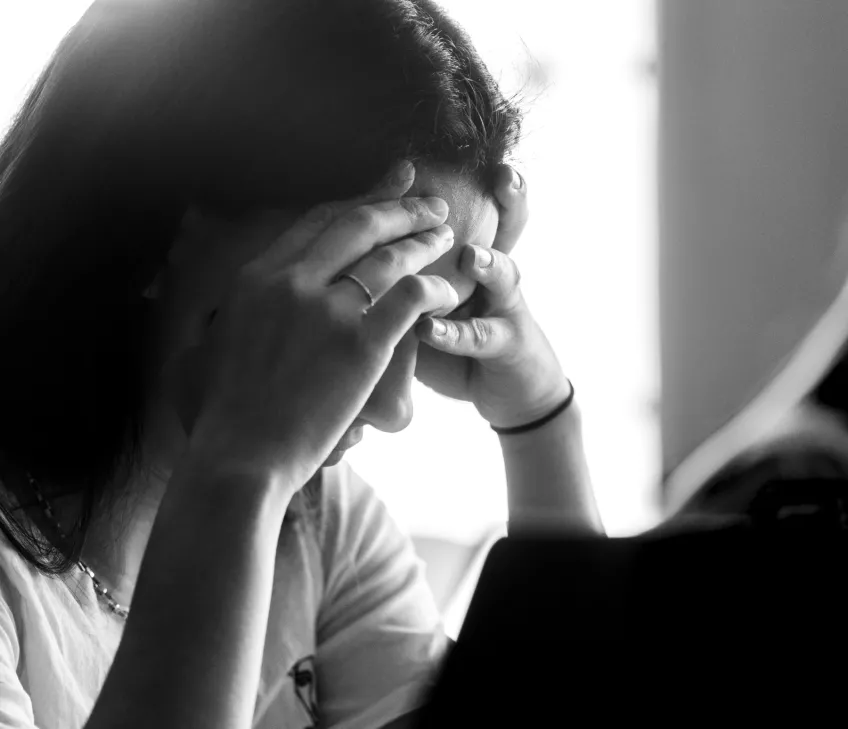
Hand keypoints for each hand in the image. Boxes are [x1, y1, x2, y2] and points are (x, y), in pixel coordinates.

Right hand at [161, 162, 459, 485]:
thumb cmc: (216, 417)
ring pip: (388, 257)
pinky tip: (446, 291)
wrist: (239, 459)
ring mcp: (328, 311)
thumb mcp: (200, 354)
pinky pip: (409, 300)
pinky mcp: (362, 346)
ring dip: (422, 240)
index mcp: (256, 277)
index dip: (358, 199)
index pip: (317, 222)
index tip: (386, 187)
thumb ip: (214, 324)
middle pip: (358, 225)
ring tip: (444, 235)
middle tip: (431, 202)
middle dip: (401, 207)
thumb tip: (217, 318)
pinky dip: (432, 289)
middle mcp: (293, 282)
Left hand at [413, 164, 570, 428]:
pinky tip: (432, 329)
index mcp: (470, 257)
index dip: (463, 183)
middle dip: (511, 201)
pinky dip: (457, 333)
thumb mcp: (421, 298)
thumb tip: (342, 248)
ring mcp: (506, 309)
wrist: (501, 389)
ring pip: (505, 277)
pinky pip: (484, 336)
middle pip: (509, 227)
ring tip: (472, 254)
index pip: (469, 209)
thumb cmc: (452, 341)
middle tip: (505, 176)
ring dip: (490, 263)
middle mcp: (493, 274)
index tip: (442, 158)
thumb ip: (398, 272)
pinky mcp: (511, 346)